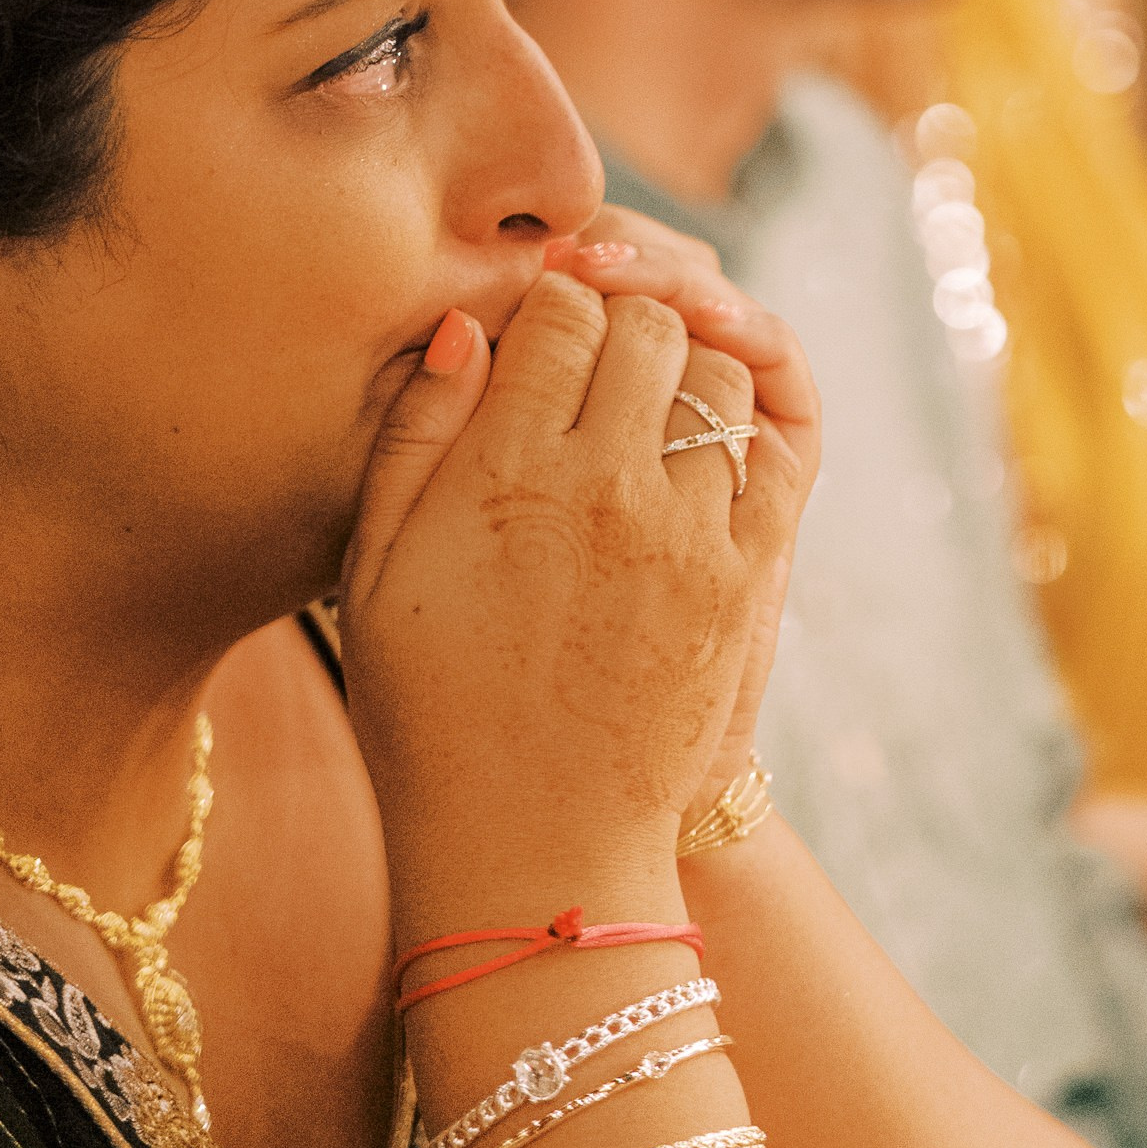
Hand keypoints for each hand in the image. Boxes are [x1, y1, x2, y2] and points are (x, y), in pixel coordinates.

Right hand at [339, 261, 809, 936]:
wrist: (530, 847)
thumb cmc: (430, 711)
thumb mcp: (377, 568)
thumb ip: (416, 434)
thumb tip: (468, 326)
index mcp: (505, 474)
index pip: (560, 314)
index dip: (552, 300)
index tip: (541, 323)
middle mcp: (605, 485)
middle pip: (648, 325)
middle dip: (625, 314)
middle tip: (600, 344)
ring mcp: (686, 530)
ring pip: (719, 375)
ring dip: (689, 363)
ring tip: (650, 393)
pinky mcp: (741, 576)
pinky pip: (769, 449)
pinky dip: (745, 425)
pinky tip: (705, 441)